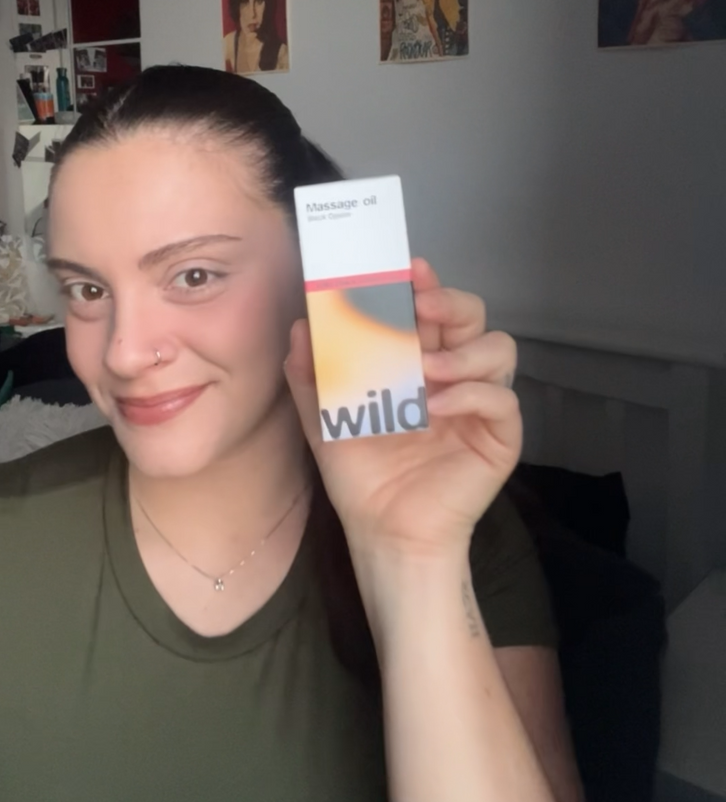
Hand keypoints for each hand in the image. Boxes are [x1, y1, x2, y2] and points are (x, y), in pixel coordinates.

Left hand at [284, 258, 520, 563]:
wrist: (383, 532)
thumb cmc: (362, 474)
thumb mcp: (324, 418)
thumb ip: (310, 373)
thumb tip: (300, 326)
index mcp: (420, 361)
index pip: (431, 310)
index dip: (424, 285)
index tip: (406, 270)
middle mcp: (456, 374)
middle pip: (473, 317)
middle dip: (450, 301)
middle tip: (420, 304)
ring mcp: (480, 404)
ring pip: (499, 348)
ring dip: (462, 351)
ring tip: (424, 369)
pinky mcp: (499, 437)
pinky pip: (501, 400)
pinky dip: (470, 394)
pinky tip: (437, 407)